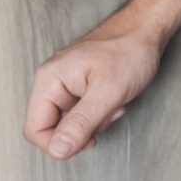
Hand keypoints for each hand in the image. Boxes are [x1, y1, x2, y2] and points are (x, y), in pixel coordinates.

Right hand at [25, 26, 163, 160]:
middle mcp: (51, 83)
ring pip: (71, 125)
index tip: (88, 140)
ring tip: (113, 102)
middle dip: (83, 131)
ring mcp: (65, 85)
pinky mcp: (79, 88)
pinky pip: (83, 115)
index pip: (34, 130)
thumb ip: (80, 123)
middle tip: (105, 113)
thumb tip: (58, 150)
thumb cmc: (128, 51)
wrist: (146, 30)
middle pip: (53, 129)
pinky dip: (101, 114)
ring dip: (96, 122)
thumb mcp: (107, 92)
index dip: (58, 144)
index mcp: (49, 80)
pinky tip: (115, 100)